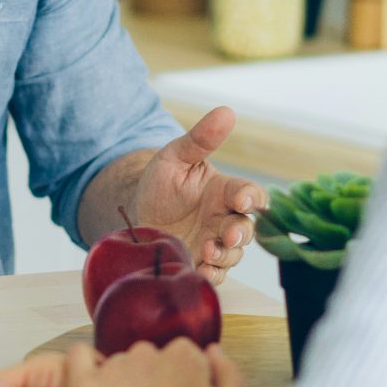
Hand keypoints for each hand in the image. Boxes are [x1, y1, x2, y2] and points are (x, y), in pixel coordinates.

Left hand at [66, 341, 244, 386]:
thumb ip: (227, 373)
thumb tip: (212, 350)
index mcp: (185, 357)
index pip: (182, 355)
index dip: (180, 381)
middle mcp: (148, 353)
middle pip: (150, 357)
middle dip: (152, 380)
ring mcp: (114, 368)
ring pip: (118, 362)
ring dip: (122, 381)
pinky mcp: (85, 384)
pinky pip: (78, 357)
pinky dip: (84, 364)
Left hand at [130, 107, 264, 282]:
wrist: (134, 211)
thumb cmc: (159, 182)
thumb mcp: (175, 157)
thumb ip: (200, 139)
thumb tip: (226, 111)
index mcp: (224, 192)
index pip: (250, 194)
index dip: (251, 198)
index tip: (242, 201)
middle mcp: (224, 218)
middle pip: (247, 229)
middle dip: (240, 233)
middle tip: (225, 235)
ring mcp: (214, 243)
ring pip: (233, 254)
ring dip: (225, 255)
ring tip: (206, 251)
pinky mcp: (200, 263)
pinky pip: (216, 273)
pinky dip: (213, 274)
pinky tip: (202, 270)